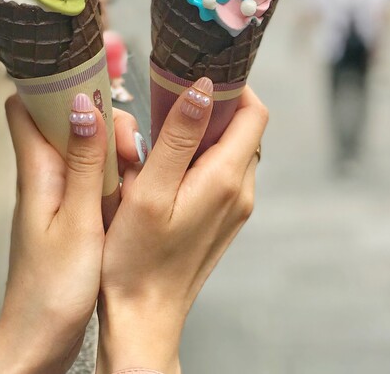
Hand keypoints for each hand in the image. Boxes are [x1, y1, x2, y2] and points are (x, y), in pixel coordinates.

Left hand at [0, 97, 144, 373]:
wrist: (37, 342)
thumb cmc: (52, 291)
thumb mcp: (79, 222)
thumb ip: (85, 164)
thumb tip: (82, 104)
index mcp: (37, 172)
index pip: (23, 107)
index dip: (45, 84)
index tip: (83, 75)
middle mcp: (42, 176)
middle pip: (62, 121)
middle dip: (98, 117)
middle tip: (130, 142)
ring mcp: (56, 195)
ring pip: (82, 148)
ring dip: (110, 148)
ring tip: (136, 167)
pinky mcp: (70, 213)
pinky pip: (91, 176)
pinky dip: (113, 174)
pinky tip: (133, 188)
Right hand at [97, 81, 267, 373]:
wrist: (143, 317)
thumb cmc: (136, 258)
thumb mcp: (150, 190)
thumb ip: (179, 136)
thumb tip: (203, 88)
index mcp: (226, 179)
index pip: (253, 112)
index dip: (233, 86)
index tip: (198, 74)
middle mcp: (241, 192)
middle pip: (243, 128)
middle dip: (211, 107)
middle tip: (169, 100)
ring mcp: (234, 208)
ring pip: (230, 150)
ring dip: (202, 133)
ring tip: (161, 135)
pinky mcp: (222, 219)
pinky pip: (220, 173)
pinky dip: (199, 158)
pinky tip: (164, 168)